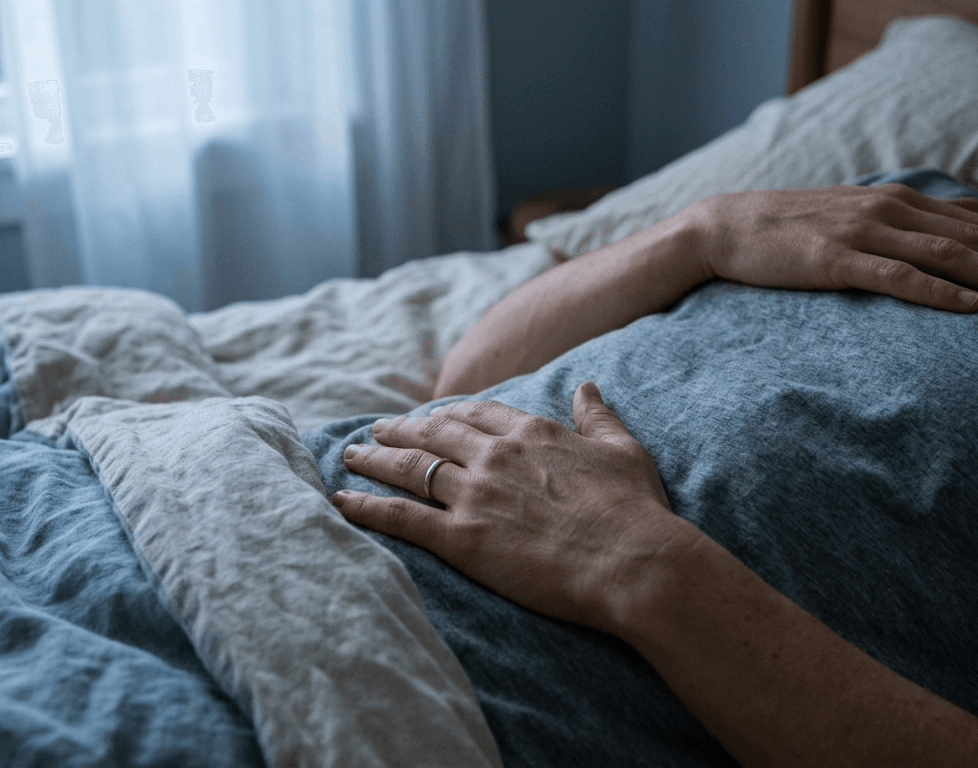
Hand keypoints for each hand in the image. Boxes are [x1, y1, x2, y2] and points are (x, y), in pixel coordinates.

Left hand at [331, 382, 693, 634]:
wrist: (632, 561)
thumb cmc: (635, 510)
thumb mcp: (623, 450)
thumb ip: (598, 417)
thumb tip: (588, 387)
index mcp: (532, 433)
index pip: (478, 413)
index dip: (450, 414)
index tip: (432, 416)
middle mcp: (496, 456)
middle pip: (435, 434)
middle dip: (401, 429)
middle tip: (377, 428)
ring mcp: (475, 495)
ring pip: (411, 468)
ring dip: (376, 460)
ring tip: (353, 455)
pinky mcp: (462, 538)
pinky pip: (401, 516)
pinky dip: (367, 506)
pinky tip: (342, 501)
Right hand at [683, 183, 977, 311]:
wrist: (727, 228)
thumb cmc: (792, 227)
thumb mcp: (861, 209)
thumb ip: (918, 211)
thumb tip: (975, 211)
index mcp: (898, 201)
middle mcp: (889, 210)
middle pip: (976, 239)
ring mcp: (863, 233)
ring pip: (948, 255)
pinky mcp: (837, 259)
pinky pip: (897, 276)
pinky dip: (938, 291)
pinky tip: (970, 306)